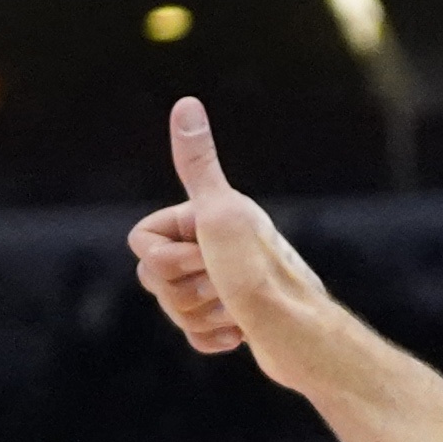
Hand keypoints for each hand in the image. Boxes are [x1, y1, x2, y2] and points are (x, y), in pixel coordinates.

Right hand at [128, 99, 336, 386]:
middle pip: (153, 278)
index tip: (205, 256)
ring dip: (204, 316)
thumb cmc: (260, 274)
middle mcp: (214, 246)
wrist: (300, 338)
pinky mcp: (229, 320)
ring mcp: (220, 284)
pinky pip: (194, 335)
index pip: (142, 241)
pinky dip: (214, 339)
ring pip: (173, 308)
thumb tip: (186, 102)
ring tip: (239, 310)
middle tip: (224, 285)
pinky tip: (241, 333)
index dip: (165, 259)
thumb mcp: (222, 213)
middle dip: (185, 291)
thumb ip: (197, 164)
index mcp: (207, 218)